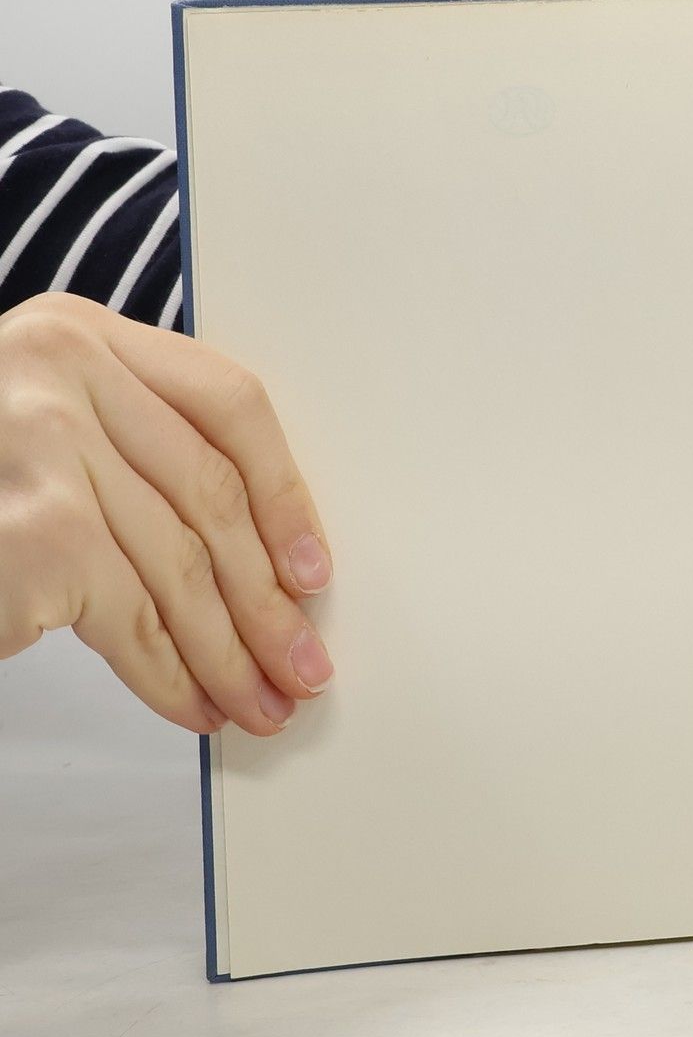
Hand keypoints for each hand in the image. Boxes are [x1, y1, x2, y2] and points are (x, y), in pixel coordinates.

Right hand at [0, 292, 333, 734]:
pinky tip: (197, 704)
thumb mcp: (41, 428)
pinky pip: (131, 618)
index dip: (285, 491)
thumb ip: (133, 446)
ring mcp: (43, 447)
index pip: (227, 400)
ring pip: (180, 564)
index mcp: (79, 332)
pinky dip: (172, 674)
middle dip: (268, 595)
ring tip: (263, 702)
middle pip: (210, 493)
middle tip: (304, 661)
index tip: (314, 567)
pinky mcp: (34, 532)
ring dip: (232, 650)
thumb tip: (267, 552)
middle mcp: (61, 370)